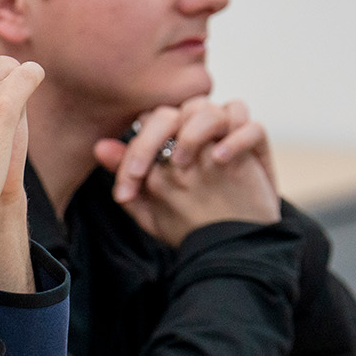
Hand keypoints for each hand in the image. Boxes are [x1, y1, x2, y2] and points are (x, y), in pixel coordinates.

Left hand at [93, 97, 278, 248]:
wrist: (236, 246)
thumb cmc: (192, 225)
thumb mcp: (153, 210)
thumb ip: (128, 178)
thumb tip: (99, 147)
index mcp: (171, 142)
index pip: (147, 125)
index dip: (134, 152)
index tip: (127, 190)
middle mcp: (197, 134)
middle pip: (175, 111)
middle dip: (157, 137)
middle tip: (153, 170)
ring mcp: (227, 137)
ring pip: (210, 109)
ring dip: (194, 130)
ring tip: (188, 162)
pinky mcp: (256, 148)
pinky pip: (252, 125)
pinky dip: (236, 138)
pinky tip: (221, 159)